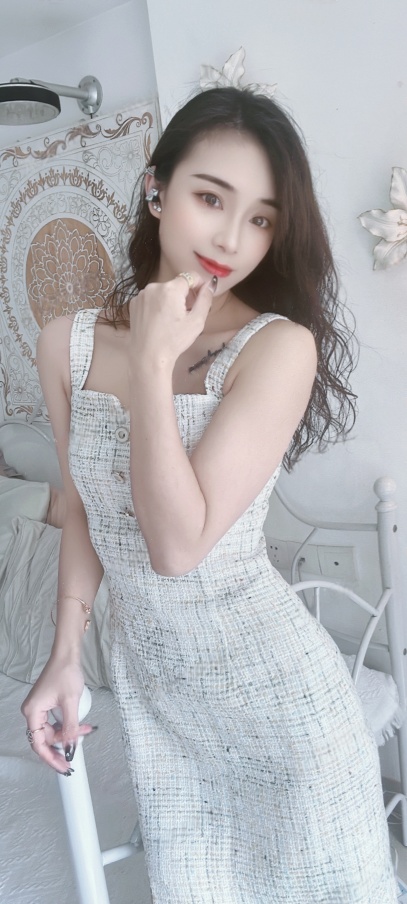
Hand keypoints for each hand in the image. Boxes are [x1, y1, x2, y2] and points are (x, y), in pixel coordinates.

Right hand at [21, 656, 93, 773]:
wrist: (67, 655)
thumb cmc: (66, 672)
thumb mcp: (71, 702)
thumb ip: (70, 726)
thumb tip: (71, 747)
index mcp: (33, 712)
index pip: (39, 743)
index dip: (51, 758)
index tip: (63, 767)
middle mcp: (32, 712)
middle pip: (45, 739)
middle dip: (62, 746)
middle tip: (75, 757)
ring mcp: (39, 708)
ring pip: (52, 731)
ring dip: (68, 734)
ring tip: (84, 732)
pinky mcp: (46, 705)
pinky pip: (54, 722)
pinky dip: (67, 726)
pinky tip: (80, 726)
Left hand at [129, 272, 215, 371]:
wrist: (148, 356)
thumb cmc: (174, 341)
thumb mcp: (197, 321)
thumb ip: (205, 299)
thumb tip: (210, 284)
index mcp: (171, 289)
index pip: (190, 276)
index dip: (199, 285)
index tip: (200, 298)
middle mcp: (154, 286)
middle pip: (176, 284)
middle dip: (184, 295)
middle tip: (186, 314)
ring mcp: (142, 295)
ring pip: (163, 291)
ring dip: (170, 300)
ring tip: (171, 319)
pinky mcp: (134, 303)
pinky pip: (151, 298)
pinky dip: (157, 305)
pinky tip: (158, 321)